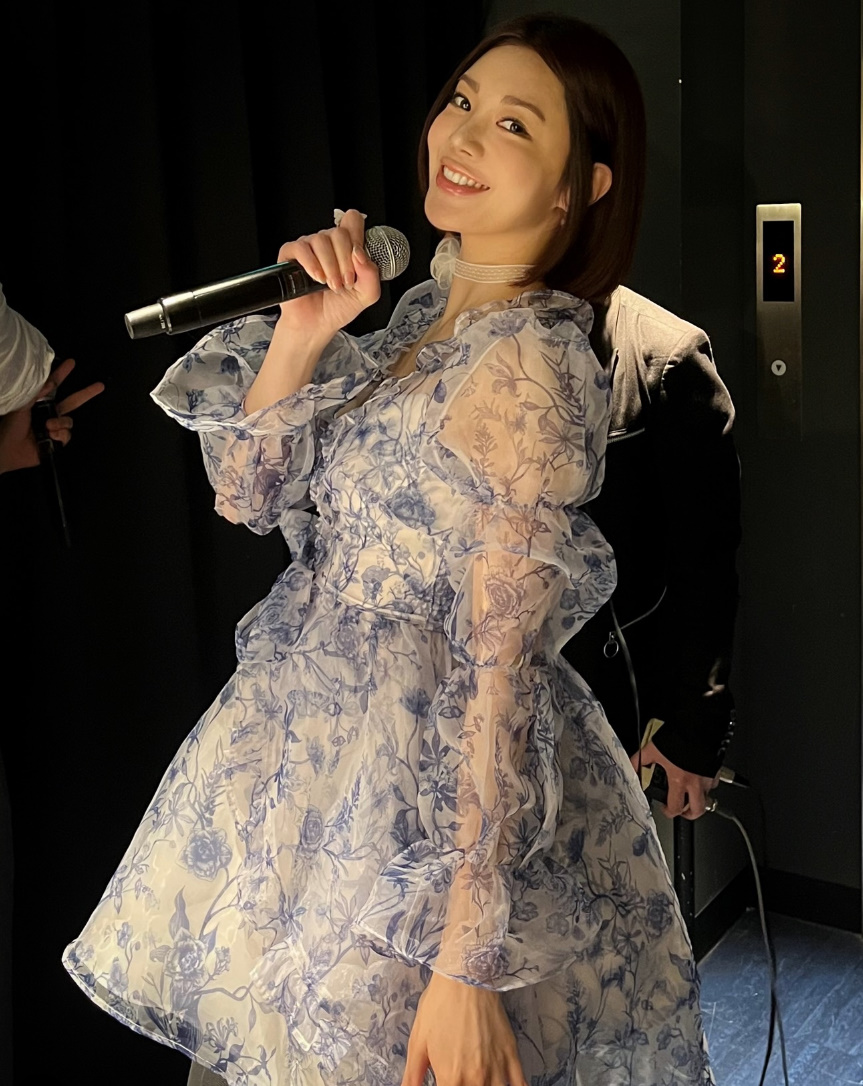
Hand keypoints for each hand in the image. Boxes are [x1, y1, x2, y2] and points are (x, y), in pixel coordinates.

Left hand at [0, 358, 103, 473]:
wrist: (9, 449)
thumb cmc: (11, 427)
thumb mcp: (22, 405)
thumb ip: (36, 393)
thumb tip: (50, 382)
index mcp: (41, 403)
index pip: (54, 386)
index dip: (62, 374)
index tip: (71, 363)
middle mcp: (51, 413)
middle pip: (73, 401)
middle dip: (87, 393)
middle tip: (99, 385)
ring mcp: (56, 427)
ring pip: (69, 421)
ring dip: (60, 423)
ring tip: (48, 427)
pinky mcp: (58, 441)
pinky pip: (67, 435)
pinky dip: (60, 436)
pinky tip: (51, 437)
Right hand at [274, 208, 380, 338]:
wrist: (318, 325)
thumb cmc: (339, 307)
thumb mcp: (367, 294)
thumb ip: (372, 274)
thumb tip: (359, 254)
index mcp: (347, 246)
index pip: (352, 221)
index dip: (357, 236)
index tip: (358, 261)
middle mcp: (328, 243)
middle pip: (339, 232)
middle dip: (345, 261)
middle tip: (345, 282)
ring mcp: (309, 246)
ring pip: (321, 239)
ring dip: (330, 266)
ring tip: (331, 285)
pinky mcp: (291, 254)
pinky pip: (301, 247)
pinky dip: (311, 263)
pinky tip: (317, 278)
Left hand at [401, 972, 527, 1085]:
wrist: (466, 977)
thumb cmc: (438, 1007)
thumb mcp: (417, 1042)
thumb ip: (412, 1077)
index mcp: (451, 1078)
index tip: (444, 1084)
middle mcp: (477, 1079)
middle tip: (459, 1080)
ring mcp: (497, 1069)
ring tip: (478, 1082)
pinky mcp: (512, 1056)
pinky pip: (520, 1085)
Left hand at [631, 741, 718, 819]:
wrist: (698, 726)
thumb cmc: (678, 737)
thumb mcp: (653, 749)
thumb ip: (640, 760)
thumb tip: (631, 767)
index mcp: (679, 781)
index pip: (676, 807)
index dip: (669, 812)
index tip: (666, 808)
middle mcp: (696, 783)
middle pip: (698, 810)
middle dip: (690, 814)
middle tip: (683, 810)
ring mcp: (708, 777)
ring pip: (708, 796)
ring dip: (699, 797)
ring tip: (691, 794)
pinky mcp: (715, 769)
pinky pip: (714, 781)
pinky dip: (707, 782)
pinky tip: (700, 776)